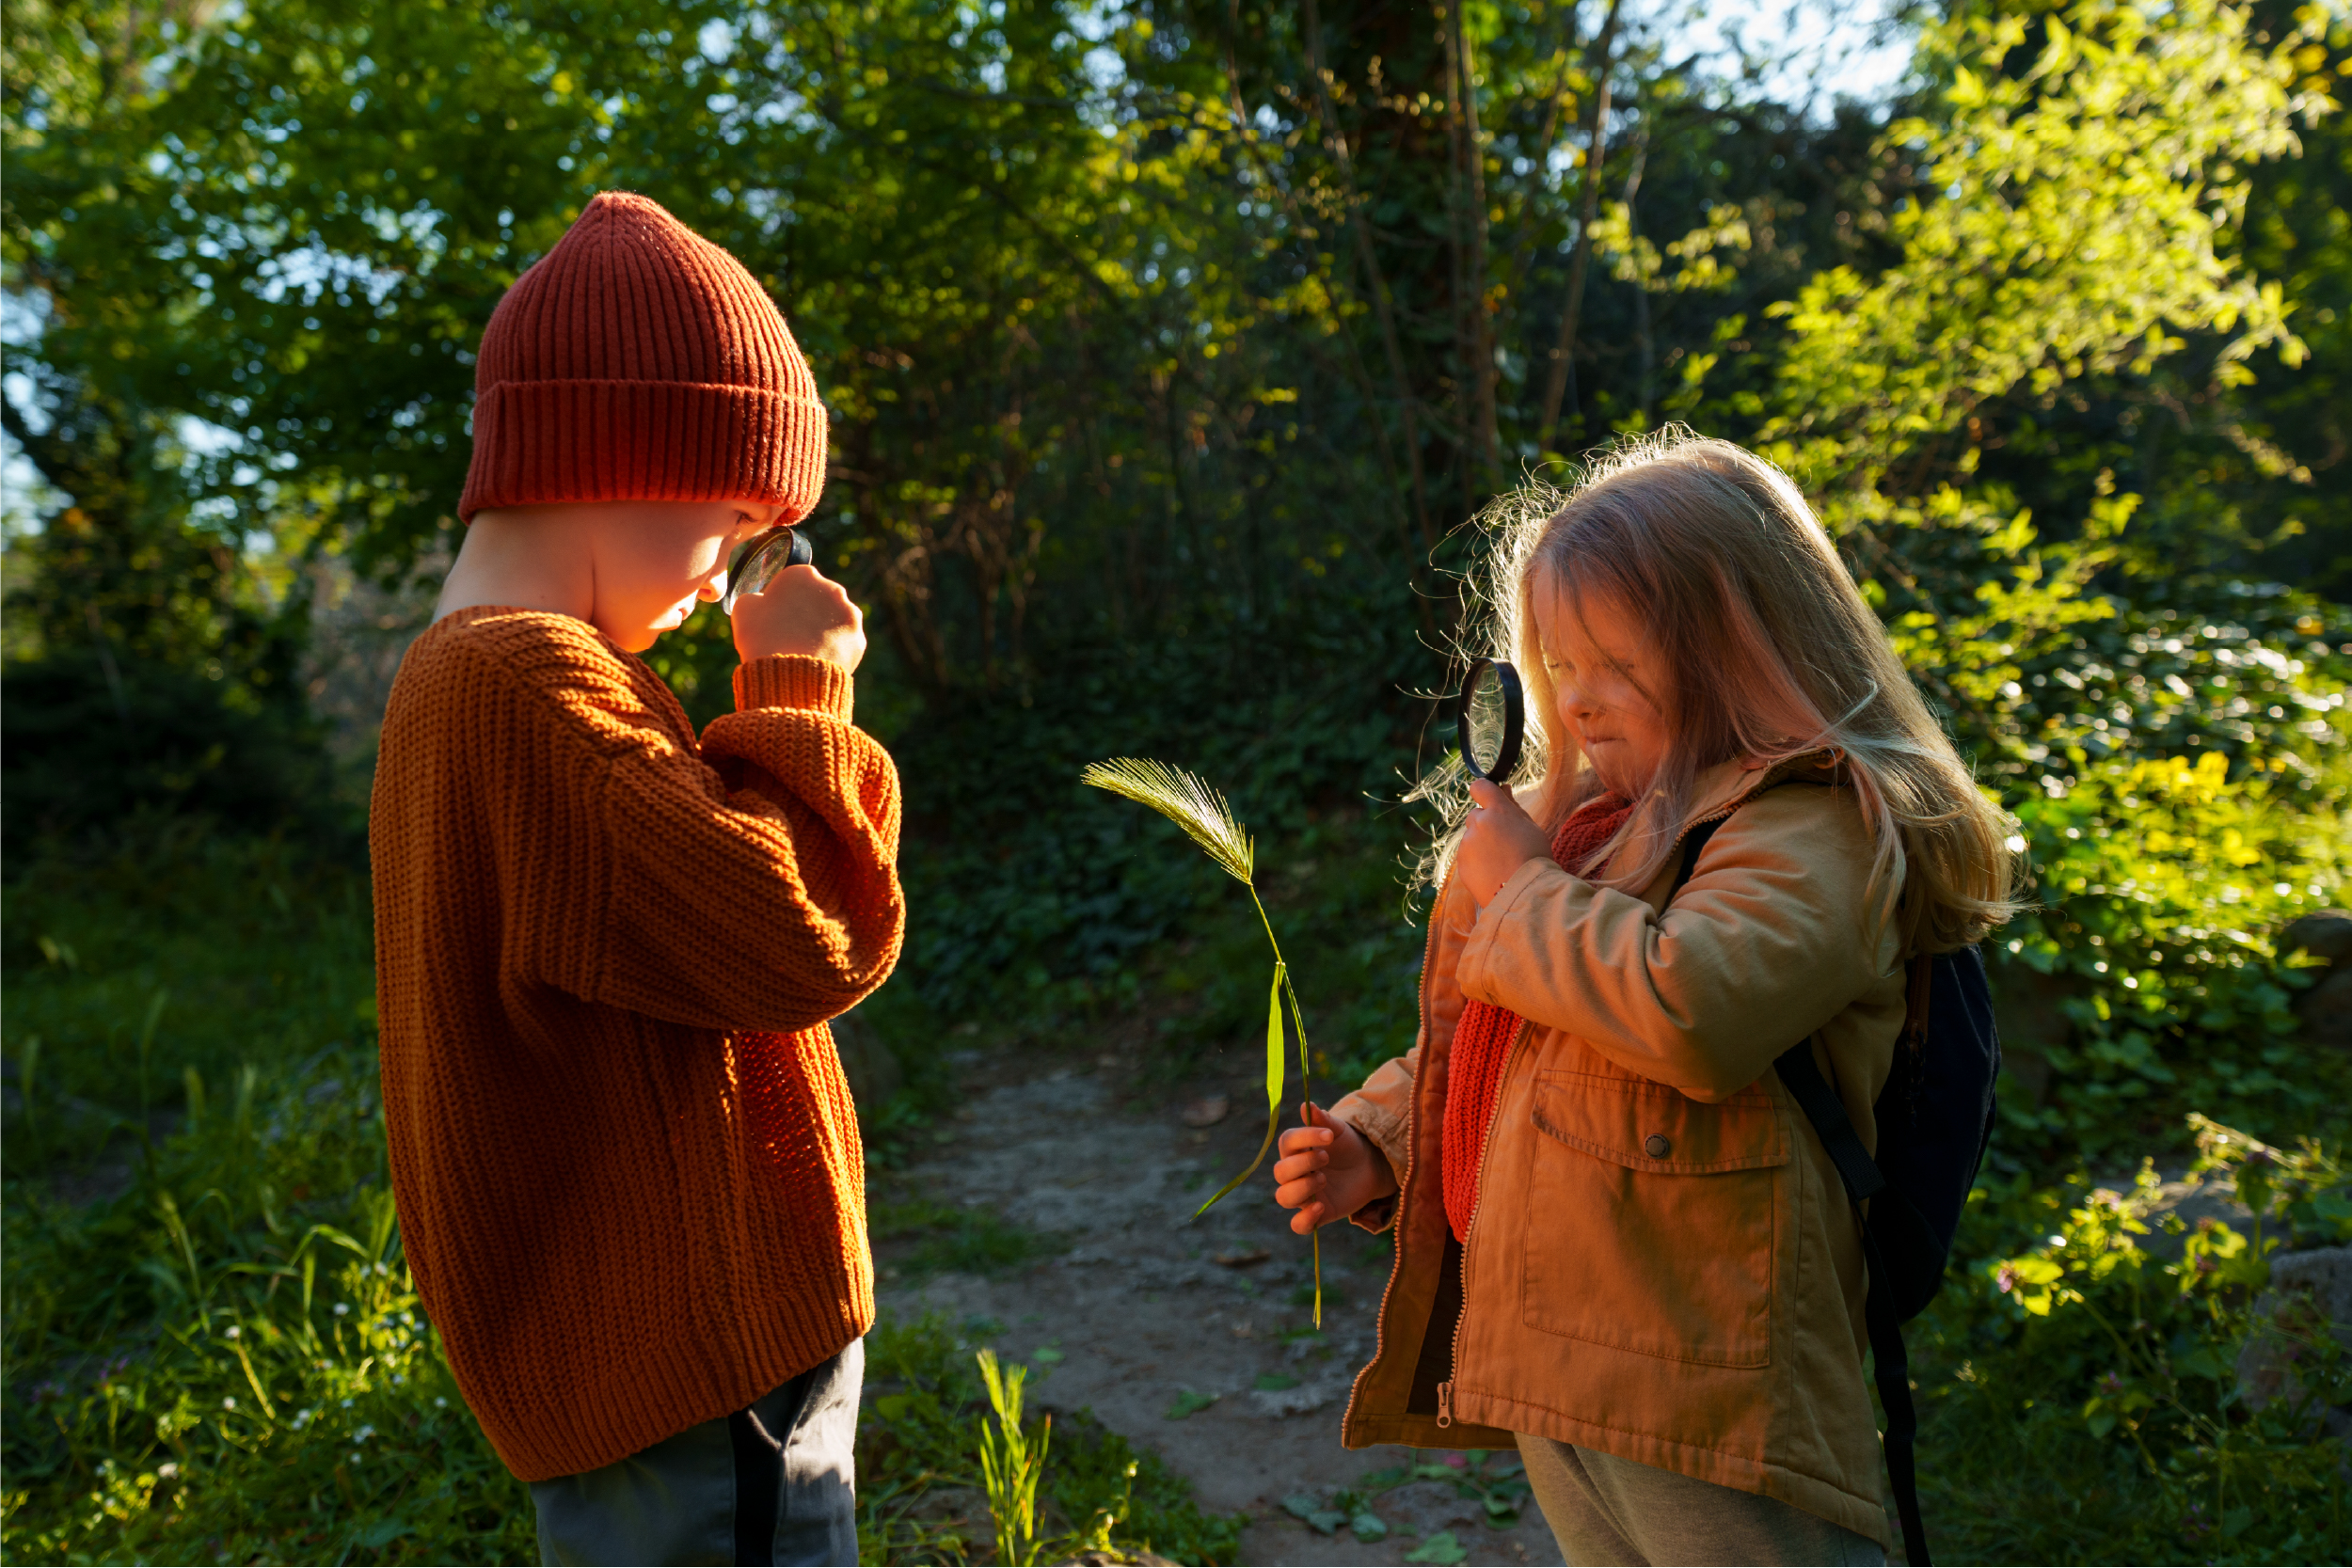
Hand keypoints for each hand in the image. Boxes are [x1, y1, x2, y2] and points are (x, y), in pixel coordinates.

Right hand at [731, 563, 866, 670]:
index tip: (776, 615)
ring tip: (804, 649)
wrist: (789, 678)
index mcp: (803, 574)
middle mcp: (832, 588)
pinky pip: (843, 641)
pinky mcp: (859, 640)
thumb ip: (755, 598)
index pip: (793, 581)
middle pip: (818, 598)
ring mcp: (849, 615)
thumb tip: (762, 601)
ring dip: (823, 629)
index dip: (783, 598)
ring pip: (834, 619)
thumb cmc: (762, 638)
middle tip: (790, 634)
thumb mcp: (743, 609)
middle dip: (807, 612)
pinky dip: (833, 649)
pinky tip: (817, 659)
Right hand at [1272, 1104, 1396, 1233]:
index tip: (1329, 1135)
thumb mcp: (1340, 1131)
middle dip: (1303, 1164)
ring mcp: (1304, 1195)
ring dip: (1302, 1188)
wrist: (1371, 1167)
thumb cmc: (1349, 1146)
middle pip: (1280, 1172)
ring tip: (1324, 1179)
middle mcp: (1294, 1173)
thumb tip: (1307, 1106)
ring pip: (1284, 1197)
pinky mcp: (1317, 1214)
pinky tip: (1320, 1206)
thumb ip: (1324, 1120)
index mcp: (1296, 1149)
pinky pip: (1298, 1225)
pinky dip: (1305, 1219)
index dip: (1305, 1138)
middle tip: (1326, 1158)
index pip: (1286, 1142)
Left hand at [1456, 778, 1552, 905]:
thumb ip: (1513, 806)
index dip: (1483, 791)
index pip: (1480, 787)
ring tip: (1501, 861)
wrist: (1525, 892)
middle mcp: (1478, 823)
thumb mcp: (1531, 827)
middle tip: (1504, 841)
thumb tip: (1503, 788)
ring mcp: (1467, 844)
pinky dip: (1477, 861)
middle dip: (1486, 823)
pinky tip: (1494, 872)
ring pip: (1471, 837)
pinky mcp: (1461, 864)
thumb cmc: (1534, 857)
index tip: (1489, 798)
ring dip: (1481, 844)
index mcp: (1497, 811)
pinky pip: (1467, 857)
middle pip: (1475, 815)